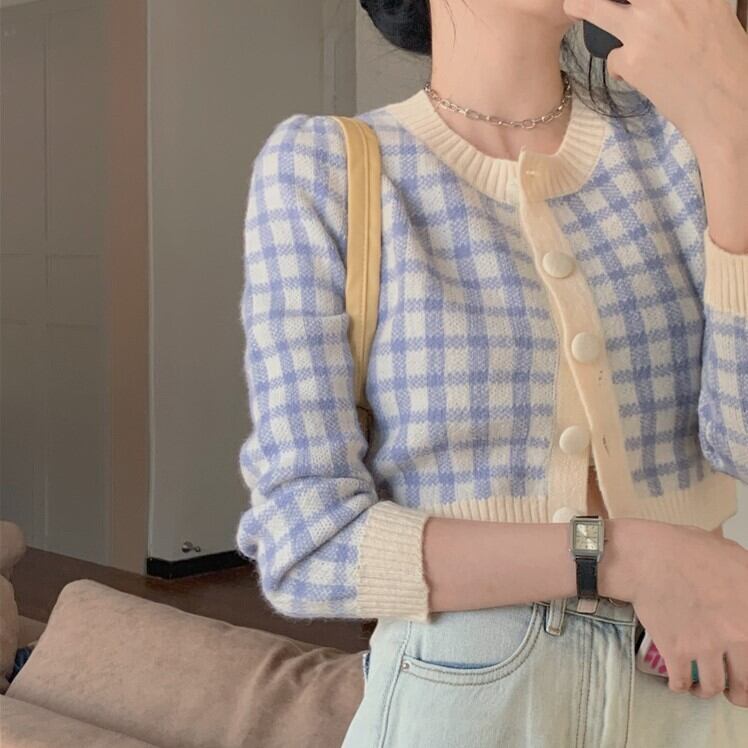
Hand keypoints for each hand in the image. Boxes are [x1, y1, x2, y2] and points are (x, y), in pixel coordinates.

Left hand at [562, 0, 747, 154]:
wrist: (724, 105)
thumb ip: (687, 6)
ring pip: (599, 9)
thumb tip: (667, 8)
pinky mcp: (632, 60)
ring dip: (583, 7)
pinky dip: (622, 68)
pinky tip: (642, 78)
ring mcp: (646, 29)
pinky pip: (614, 58)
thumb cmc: (725, 63)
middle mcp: (667, 1)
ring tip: (572, 6)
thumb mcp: (713, 17)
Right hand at [627, 520, 747, 707]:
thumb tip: (745, 589)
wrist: (645, 557)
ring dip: (708, 690)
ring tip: (702, 686)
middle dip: (739, 690)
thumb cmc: (685, 548)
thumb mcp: (731, 553)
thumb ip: (746, 575)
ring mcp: (707, 646)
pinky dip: (681, 686)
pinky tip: (679, 682)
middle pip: (745, 680)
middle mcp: (738, 634)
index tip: (744, 665)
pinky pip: (682, 683)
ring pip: (715, 686)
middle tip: (733, 690)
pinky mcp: (677, 652)